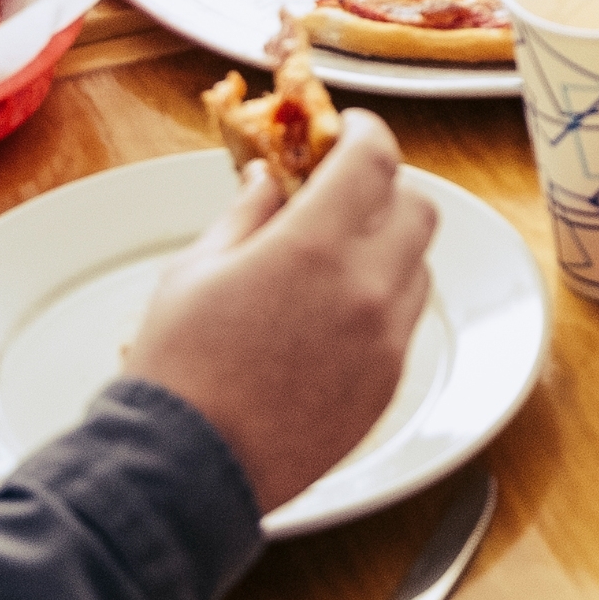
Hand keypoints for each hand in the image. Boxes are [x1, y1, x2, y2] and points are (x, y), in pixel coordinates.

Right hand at [120, 111, 439, 511]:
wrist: (188, 468)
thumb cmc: (179, 365)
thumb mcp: (195, 269)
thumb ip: (245, 215)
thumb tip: (268, 182)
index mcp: (315, 244)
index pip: (374, 159)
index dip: (365, 132)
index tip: (350, 130)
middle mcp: (367, 287)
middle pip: (417, 207)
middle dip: (385, 189)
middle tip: (345, 192)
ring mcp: (386, 340)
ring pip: (419, 265)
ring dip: (390, 246)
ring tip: (338, 256)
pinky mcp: (388, 384)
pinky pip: (407, 321)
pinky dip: (386, 300)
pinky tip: (339, 310)